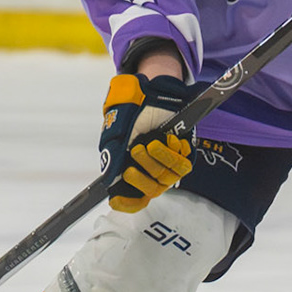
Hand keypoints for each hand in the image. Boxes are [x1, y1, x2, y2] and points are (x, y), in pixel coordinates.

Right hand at [99, 72, 193, 212]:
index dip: (126, 203)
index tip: (115, 201)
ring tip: (151, 143)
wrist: (156, 88)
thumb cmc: (134, 107)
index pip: (132, 196)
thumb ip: (113, 153)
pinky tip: (169, 139)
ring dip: (157, 161)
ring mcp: (166, 162)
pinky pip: (182, 165)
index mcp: (130, 165)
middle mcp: (149, 167)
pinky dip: (173, 154)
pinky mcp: (182, 153)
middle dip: (142, 177)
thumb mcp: (117, 127)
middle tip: (137, 152)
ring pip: (165, 179)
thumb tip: (109, 179)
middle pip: (150, 190)